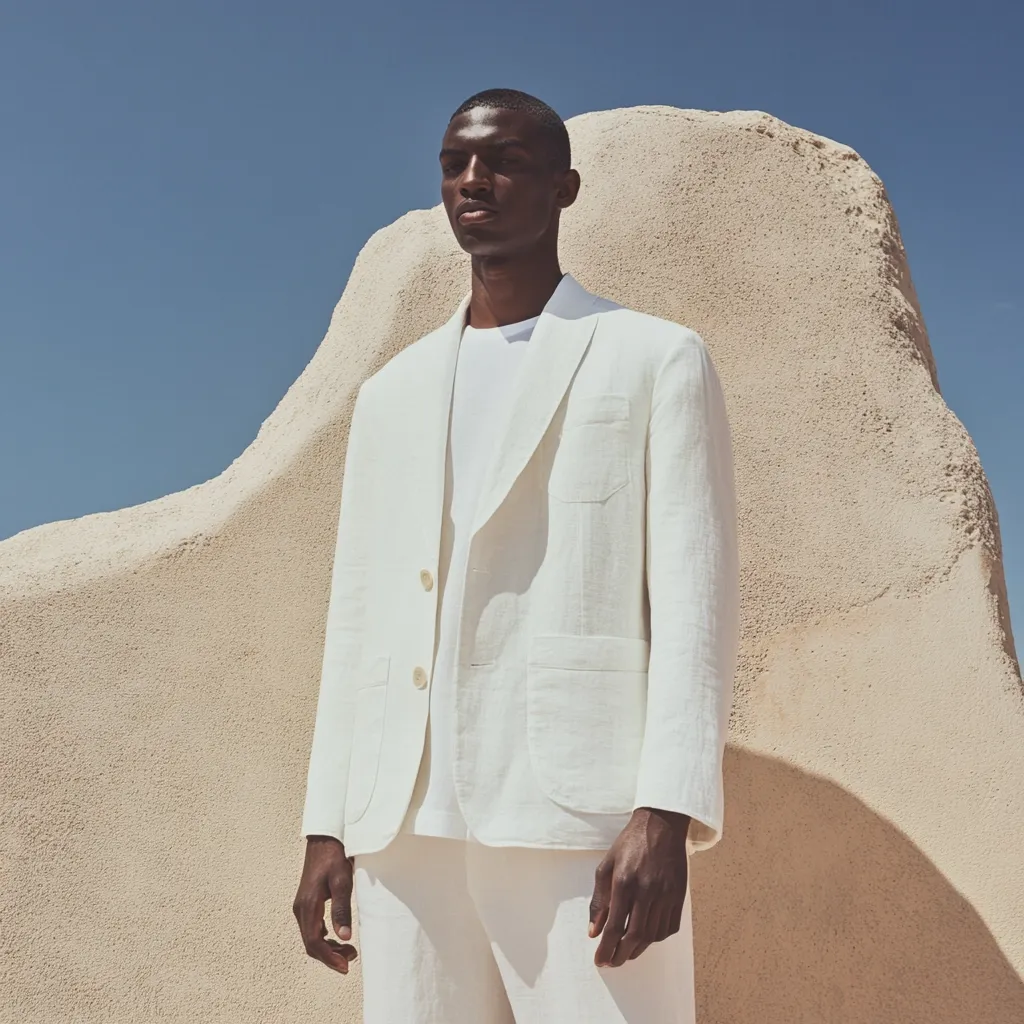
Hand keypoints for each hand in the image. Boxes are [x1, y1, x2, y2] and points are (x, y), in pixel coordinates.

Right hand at [293, 835, 358, 973]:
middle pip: (311, 944)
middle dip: (329, 956)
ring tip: (348, 951)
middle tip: (350, 960)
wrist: (325, 838)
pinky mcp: (307, 902)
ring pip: (311, 937)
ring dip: (328, 948)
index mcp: (307, 905)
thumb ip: (342, 909)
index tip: (344, 966)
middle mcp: (301, 908)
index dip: (329, 958)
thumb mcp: (342, 881)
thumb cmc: (334, 856)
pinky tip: (339, 937)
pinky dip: (324, 938)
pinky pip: (312, 928)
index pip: (314, 942)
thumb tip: (344, 937)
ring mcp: (302, 906)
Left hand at [588, 807, 689, 966]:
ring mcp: (665, 894)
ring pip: (652, 935)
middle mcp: (646, 890)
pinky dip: (656, 938)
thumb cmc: (629, 844)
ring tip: (626, 953)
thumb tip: (594, 932)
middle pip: (635, 936)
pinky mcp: (678, 895)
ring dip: (638, 949)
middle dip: (621, 955)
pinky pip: (669, 927)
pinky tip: (645, 938)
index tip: (599, 960)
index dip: (606, 948)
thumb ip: (599, 900)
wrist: (660, 825)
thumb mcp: (606, 865)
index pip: (615, 926)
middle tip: (612, 963)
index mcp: (624, 882)